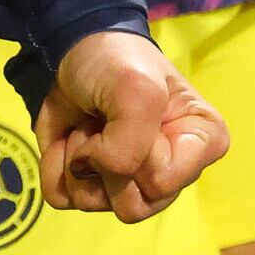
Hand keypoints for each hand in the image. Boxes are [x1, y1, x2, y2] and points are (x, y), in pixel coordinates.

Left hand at [34, 30, 227, 222]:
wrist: (73, 48)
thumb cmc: (118, 61)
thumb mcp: (137, 90)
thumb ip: (132, 142)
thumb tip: (99, 171)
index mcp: (199, 149)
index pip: (163, 183)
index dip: (140, 152)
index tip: (137, 115)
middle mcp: (167, 177)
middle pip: (132, 206)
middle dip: (106, 158)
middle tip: (107, 121)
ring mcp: (125, 185)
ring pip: (92, 204)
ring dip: (78, 156)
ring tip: (90, 123)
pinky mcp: (86, 183)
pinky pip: (61, 197)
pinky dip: (55, 162)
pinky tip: (68, 137)